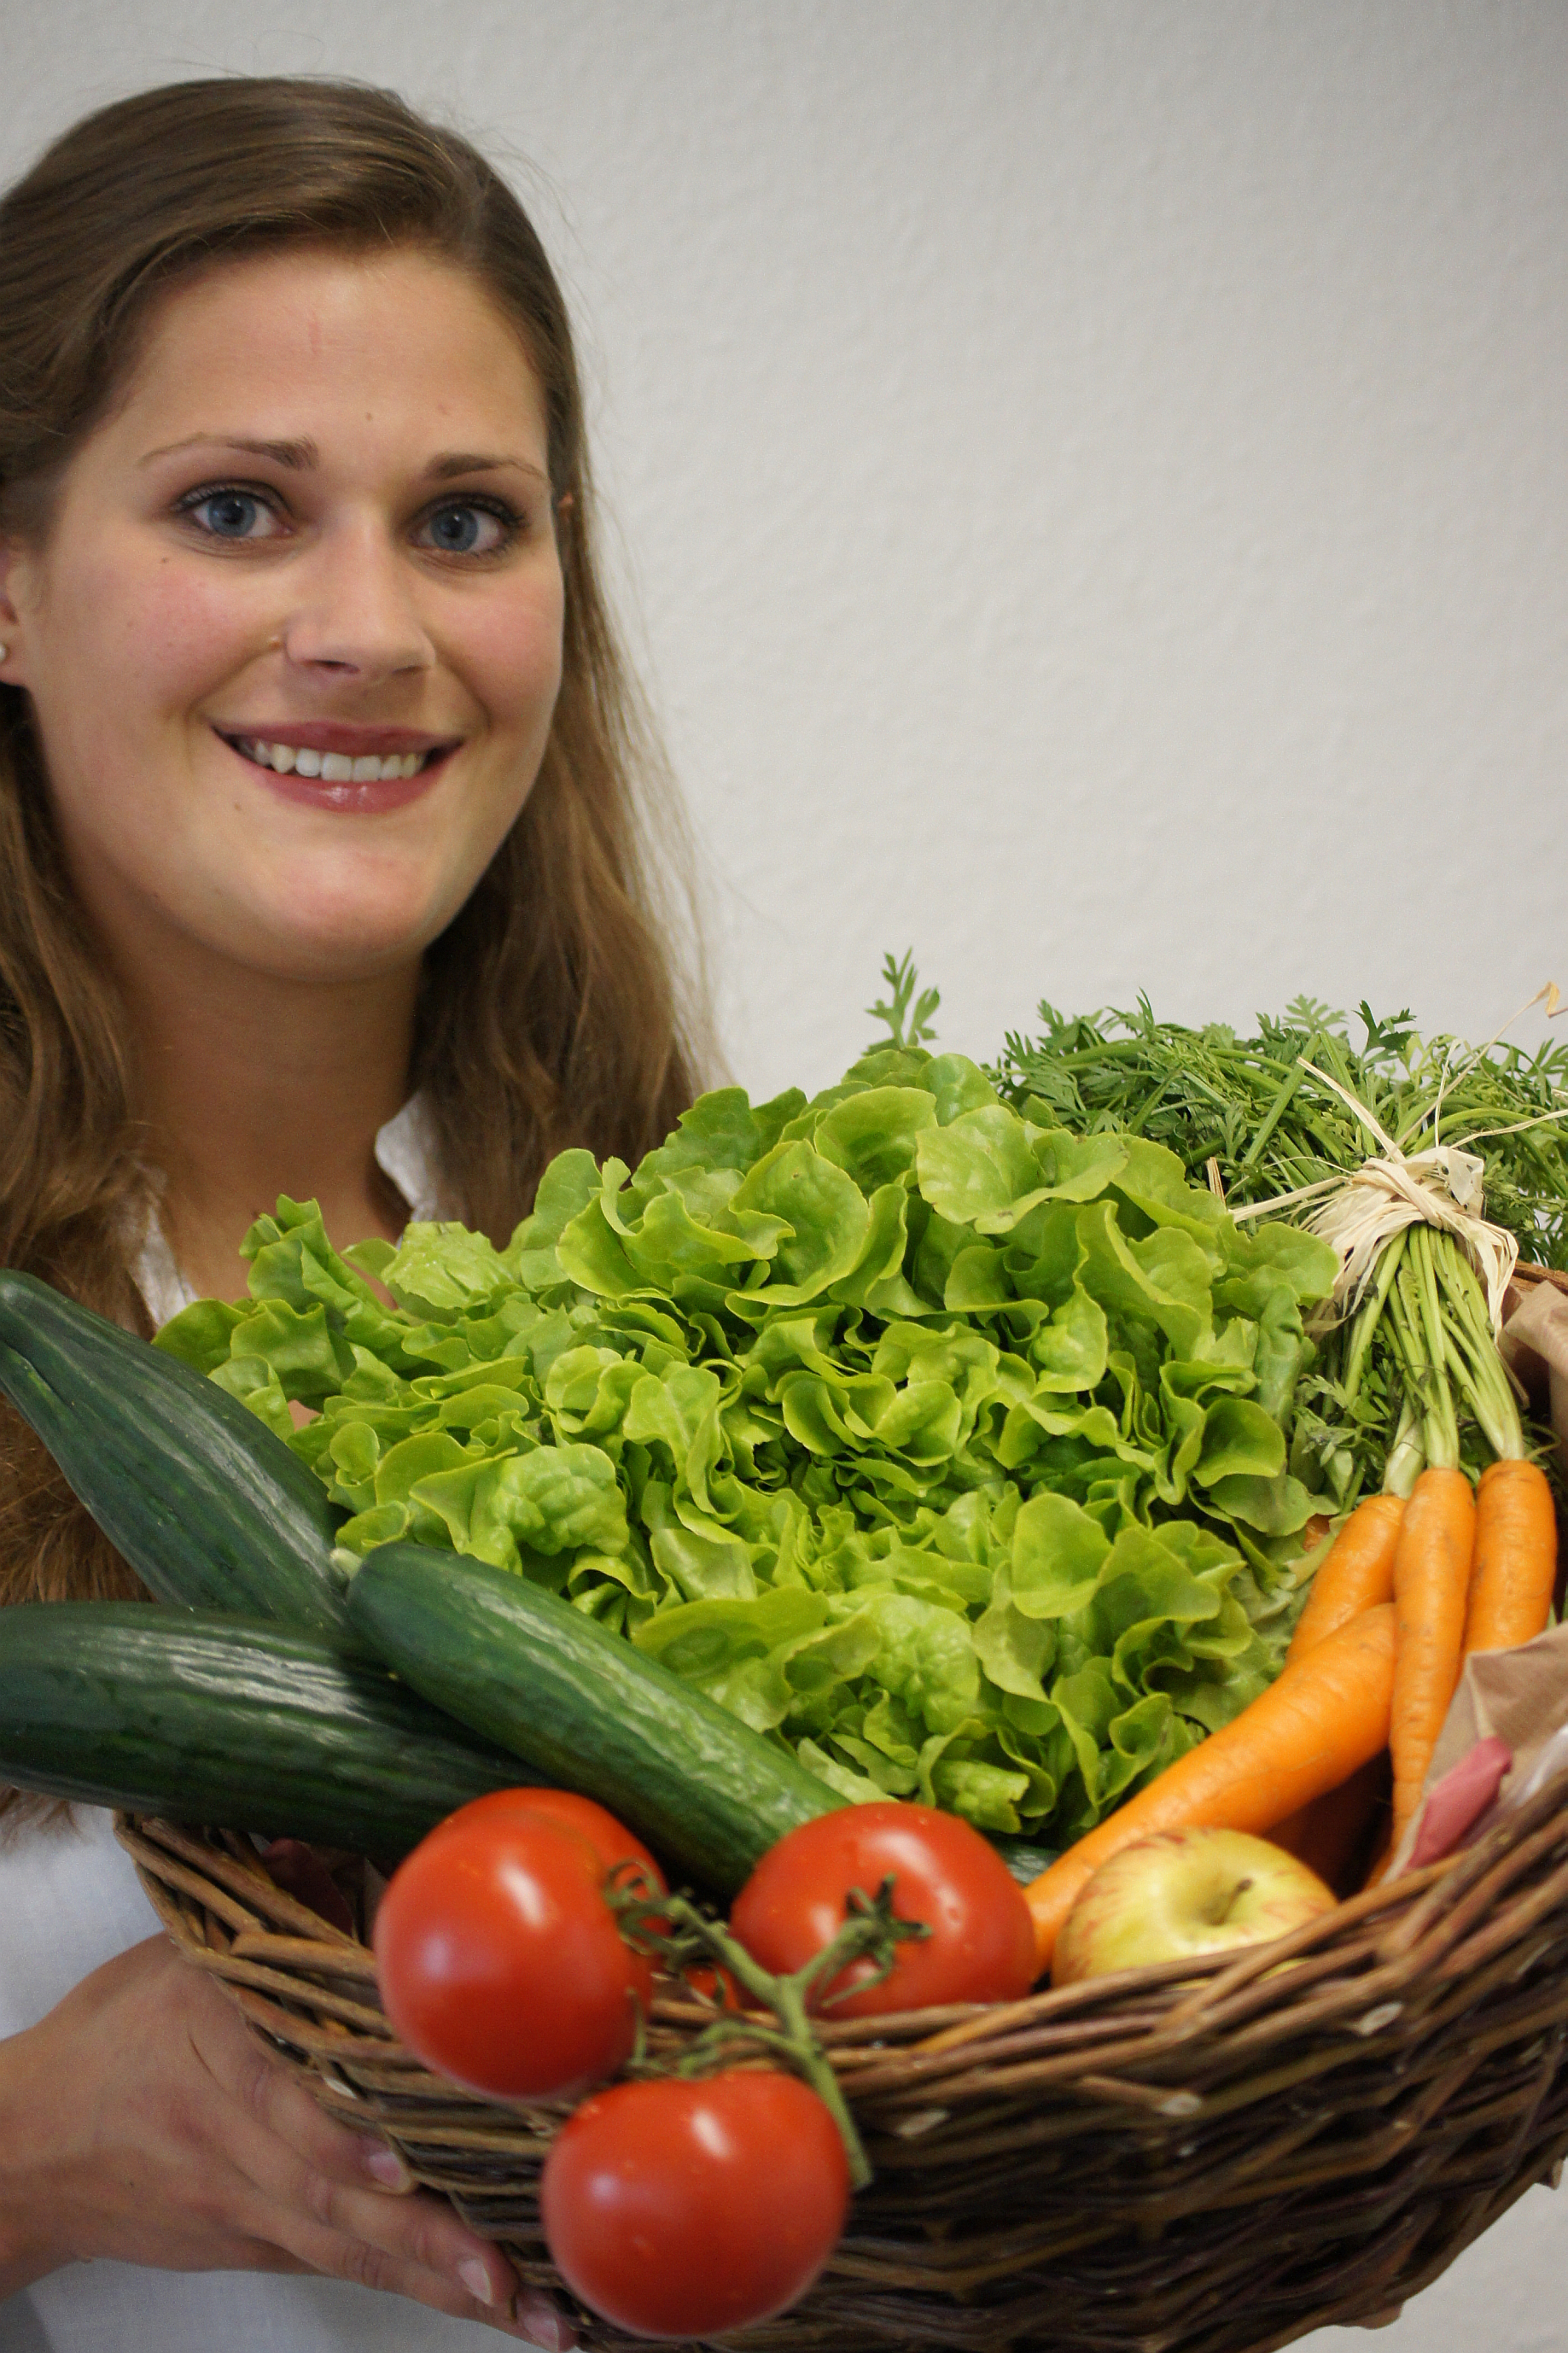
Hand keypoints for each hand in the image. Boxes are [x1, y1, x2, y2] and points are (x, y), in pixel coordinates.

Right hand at [0, 1934, 572, 2344]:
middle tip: (505, 2268)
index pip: (276, 2092)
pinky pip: (339, 2263)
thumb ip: (265, 1906)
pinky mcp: (253, 2240)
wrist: (28, 2149)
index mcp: (211, 2043)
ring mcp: (243, 2199)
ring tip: (519, 2306)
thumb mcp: (174, 1956)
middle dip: (422, 2236)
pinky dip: (411, 2285)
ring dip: (435, 2280)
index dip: (337, 2136)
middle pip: (329, 2191)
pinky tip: (480, 2303)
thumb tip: (319, 1843)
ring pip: (344, 2245)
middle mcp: (231, 2132)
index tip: (403, 2163)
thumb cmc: (115, 2037)